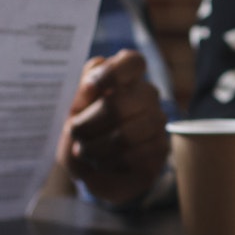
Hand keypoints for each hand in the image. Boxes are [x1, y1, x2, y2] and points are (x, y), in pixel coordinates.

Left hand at [63, 50, 171, 204]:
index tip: (90, 87)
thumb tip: (92, 82)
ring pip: (127, 133)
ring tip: (84, 152)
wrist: (94, 173)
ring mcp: (157, 121)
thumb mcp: (72, 115)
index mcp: (125, 79)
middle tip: (75, 133)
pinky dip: (111, 163)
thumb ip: (80, 96)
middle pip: (122, 102)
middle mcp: (146, 95)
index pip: (132, 62)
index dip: (113, 72)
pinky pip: (135, 155)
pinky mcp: (161, 148)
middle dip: (90, 123)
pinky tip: (102, 164)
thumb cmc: (83, 136)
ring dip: (98, 147)